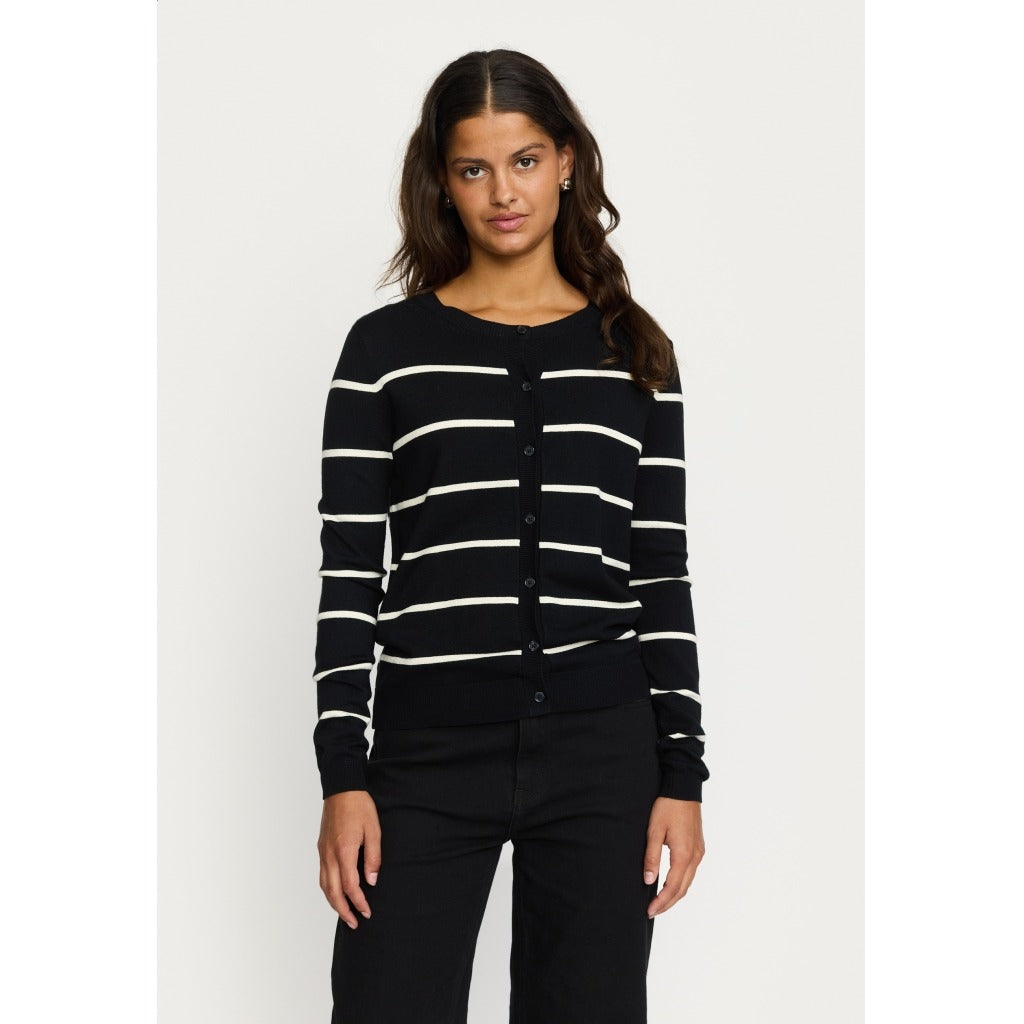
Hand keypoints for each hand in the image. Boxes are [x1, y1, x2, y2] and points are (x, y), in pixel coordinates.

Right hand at [317, 790, 381, 928]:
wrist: (341, 788)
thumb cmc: (360, 806)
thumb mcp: (374, 830)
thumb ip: (373, 857)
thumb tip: (372, 881)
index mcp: (344, 850)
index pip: (350, 886)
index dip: (358, 902)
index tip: (367, 911)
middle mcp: (329, 854)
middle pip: (333, 892)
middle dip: (344, 910)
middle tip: (355, 923)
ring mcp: (323, 852)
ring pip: (324, 885)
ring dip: (333, 903)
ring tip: (345, 914)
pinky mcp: (321, 848)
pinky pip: (322, 875)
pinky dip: (327, 889)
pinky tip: (335, 893)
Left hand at [643, 797, 704, 917]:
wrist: (683, 788)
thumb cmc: (667, 807)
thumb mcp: (654, 831)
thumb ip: (651, 857)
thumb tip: (648, 880)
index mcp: (684, 855)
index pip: (673, 887)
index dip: (661, 902)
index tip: (649, 910)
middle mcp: (695, 857)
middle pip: (683, 889)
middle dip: (667, 903)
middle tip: (652, 911)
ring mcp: (699, 852)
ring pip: (688, 882)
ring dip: (674, 894)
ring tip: (659, 902)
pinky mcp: (699, 847)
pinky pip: (690, 872)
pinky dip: (680, 883)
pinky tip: (670, 884)